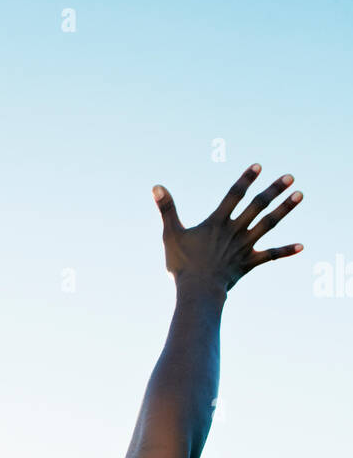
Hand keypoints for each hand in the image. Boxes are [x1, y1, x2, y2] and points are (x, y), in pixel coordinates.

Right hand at [153, 163, 302, 292]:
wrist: (198, 291)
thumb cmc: (182, 264)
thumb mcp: (171, 234)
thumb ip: (167, 209)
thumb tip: (156, 186)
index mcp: (217, 222)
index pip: (234, 195)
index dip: (246, 180)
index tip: (258, 166)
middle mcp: (235, 231)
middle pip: (258, 206)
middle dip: (274, 190)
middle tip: (290, 177)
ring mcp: (245, 247)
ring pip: (269, 224)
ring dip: (285, 209)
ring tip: (300, 195)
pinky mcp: (249, 263)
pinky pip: (271, 255)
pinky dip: (286, 250)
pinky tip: (302, 245)